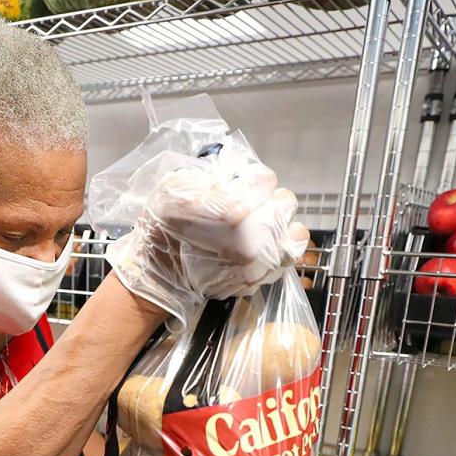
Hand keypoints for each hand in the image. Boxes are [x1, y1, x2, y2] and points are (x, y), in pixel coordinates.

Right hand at [108, 160, 308, 323]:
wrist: (158, 274)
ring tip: (264, 225)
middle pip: (286, 202)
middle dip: (269, 199)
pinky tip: (261, 246)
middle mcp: (254, 239)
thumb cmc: (163, 227)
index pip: (265, 178)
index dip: (250, 178)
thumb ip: (213, 174)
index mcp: (234, 211)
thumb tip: (236, 174)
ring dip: (282, 225)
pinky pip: (285, 260)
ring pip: (297, 234)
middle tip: (253, 204)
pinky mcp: (259, 281)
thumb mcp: (178, 185)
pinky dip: (277, 250)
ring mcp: (260, 265)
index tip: (237, 184)